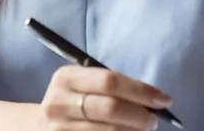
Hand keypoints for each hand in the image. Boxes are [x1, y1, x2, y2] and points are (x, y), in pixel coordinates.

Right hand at [38, 65, 171, 130]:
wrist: (39, 128)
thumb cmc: (73, 104)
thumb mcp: (82, 86)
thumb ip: (111, 88)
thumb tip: (155, 99)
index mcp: (65, 78)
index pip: (109, 81)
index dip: (141, 91)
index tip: (164, 99)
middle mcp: (58, 103)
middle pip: (110, 108)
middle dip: (140, 114)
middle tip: (154, 120)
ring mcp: (59, 129)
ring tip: (143, 129)